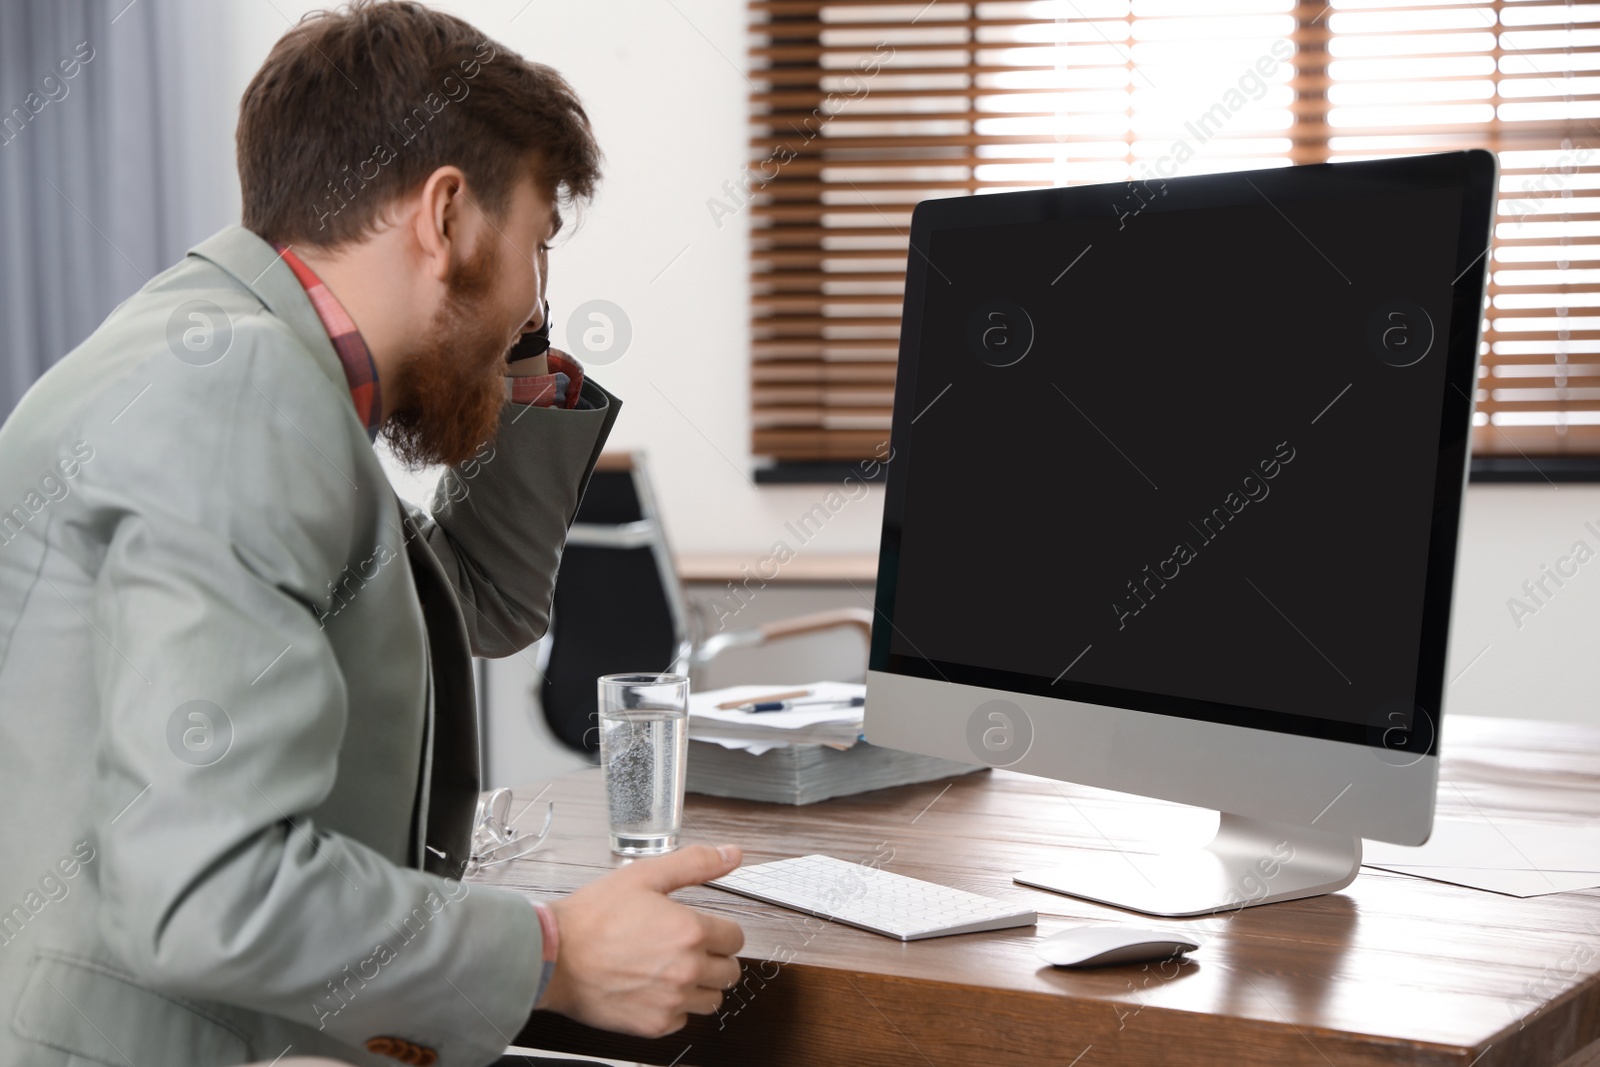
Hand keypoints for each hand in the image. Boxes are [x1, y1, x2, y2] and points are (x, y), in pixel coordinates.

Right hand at [540, 844, 745, 1037]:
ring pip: (712, 1000)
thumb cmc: (591, 918)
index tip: (705, 930)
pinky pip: (683, 1020)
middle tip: (690, 949)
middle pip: (730, 972)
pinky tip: (654, 988)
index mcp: (689, 932)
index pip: (736, 938)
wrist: (552, 956)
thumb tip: (731, 855)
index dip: (721, 930)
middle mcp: (686, 970)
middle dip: (716, 958)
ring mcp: (671, 1001)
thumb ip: (694, 863)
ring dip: (701, 985)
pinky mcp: (654, 1025)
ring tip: (673, 969)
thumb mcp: (644, 876)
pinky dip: (674, 1007)